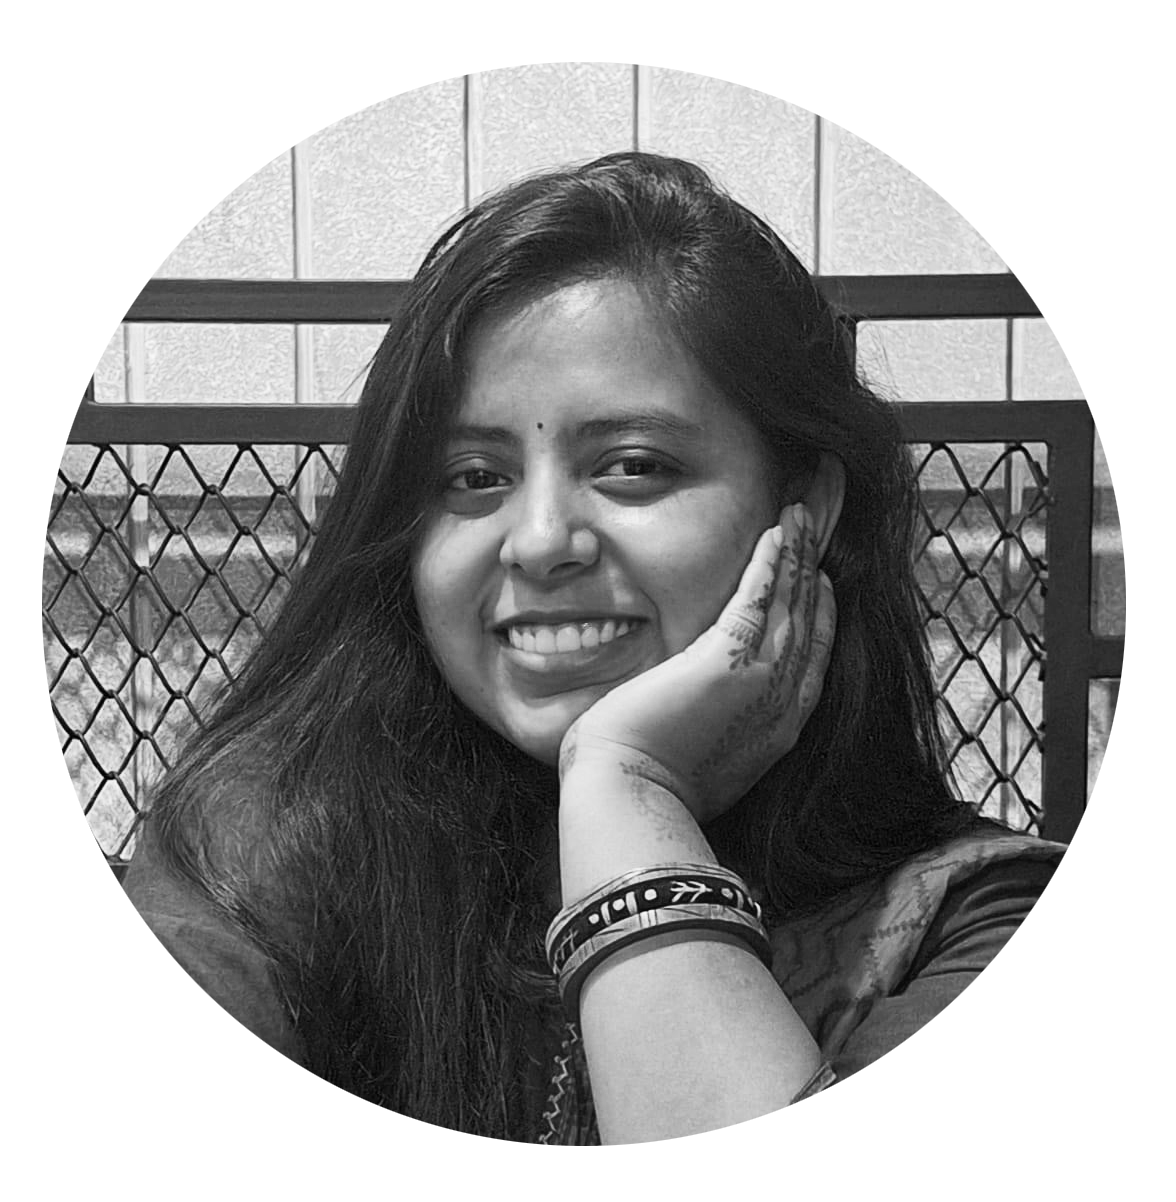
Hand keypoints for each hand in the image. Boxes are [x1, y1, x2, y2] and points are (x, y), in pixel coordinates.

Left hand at [560, 503, 835, 823]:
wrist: (629, 798)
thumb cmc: (646, 783)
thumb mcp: (701, 755)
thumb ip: (715, 725)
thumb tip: (698, 709)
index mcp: (777, 728)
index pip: (811, 657)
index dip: (819, 614)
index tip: (820, 582)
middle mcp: (782, 703)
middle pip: (811, 622)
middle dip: (815, 571)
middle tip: (817, 528)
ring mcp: (761, 681)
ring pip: (791, 603)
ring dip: (796, 554)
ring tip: (798, 514)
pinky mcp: (727, 660)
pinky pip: (760, 597)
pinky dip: (771, 562)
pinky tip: (775, 533)